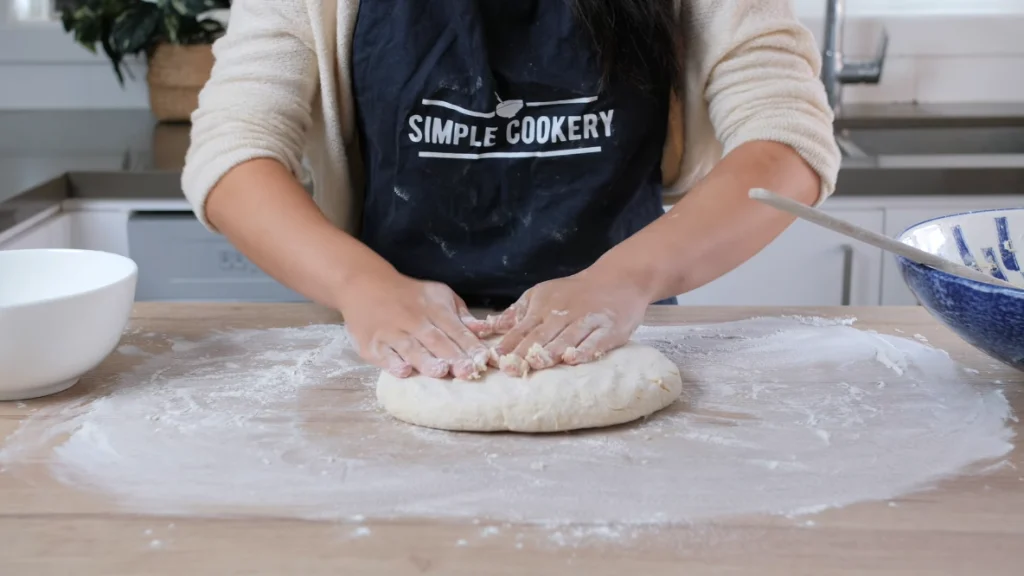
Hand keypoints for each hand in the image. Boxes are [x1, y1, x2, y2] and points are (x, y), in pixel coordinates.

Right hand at [339, 271, 491, 378]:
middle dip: (452, 356)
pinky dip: (393, 363)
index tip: (484, 360)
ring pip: (411, 348)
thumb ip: (461, 314)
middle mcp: (413, 320)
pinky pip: (384, 355)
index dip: (470, 345)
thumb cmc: (410, 296)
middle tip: (468, 371)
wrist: (365, 285)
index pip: (455, 329)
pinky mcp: (372, 345)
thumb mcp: (439, 295)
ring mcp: (391, 333)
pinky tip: (404, 370)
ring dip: (426, 361)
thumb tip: (483, 330)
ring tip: (440, 372)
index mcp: (433, 308)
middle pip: (435, 340)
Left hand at [488, 263, 653, 374]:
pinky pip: (595, 341)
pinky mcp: (609, 328)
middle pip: (540, 335)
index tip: (494, 359)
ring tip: (537, 364)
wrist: (618, 279)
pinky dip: (584, 350)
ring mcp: (586, 320)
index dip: (508, 344)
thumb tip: (488, 328)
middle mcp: (562, 314)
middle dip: (525, 352)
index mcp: (542, 307)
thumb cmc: (574, 292)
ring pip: (565, 338)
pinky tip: (573, 359)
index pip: (521, 328)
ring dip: (551, 352)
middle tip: (511, 368)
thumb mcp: (541, 294)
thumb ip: (517, 313)